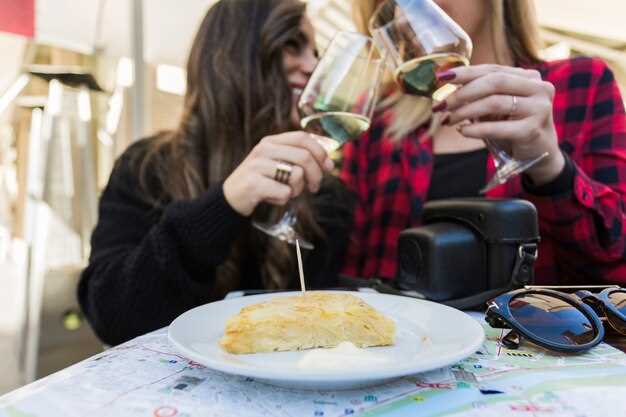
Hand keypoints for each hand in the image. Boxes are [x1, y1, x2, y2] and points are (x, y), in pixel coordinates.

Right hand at [223, 131, 333, 215]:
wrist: (231, 197)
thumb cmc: (262, 181)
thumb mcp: (277, 164)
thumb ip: (298, 159)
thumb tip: (328, 163)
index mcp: (271, 141)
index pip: (303, 138)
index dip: (320, 152)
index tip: (328, 167)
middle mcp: (263, 150)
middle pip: (304, 157)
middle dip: (316, 175)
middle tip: (314, 188)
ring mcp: (257, 166)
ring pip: (296, 176)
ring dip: (297, 189)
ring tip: (286, 192)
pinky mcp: (254, 184)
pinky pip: (285, 193)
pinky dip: (283, 200)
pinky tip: (272, 198)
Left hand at [438, 65, 564, 184]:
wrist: (539, 154)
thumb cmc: (513, 127)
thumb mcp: (497, 107)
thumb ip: (480, 94)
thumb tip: (446, 83)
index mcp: (528, 77)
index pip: (493, 69)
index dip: (465, 72)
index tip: (441, 77)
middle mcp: (538, 88)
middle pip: (494, 81)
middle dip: (463, 92)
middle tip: (442, 104)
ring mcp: (539, 108)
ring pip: (495, 102)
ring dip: (466, 111)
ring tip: (449, 119)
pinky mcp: (533, 130)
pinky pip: (498, 127)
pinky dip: (476, 129)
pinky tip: (462, 131)